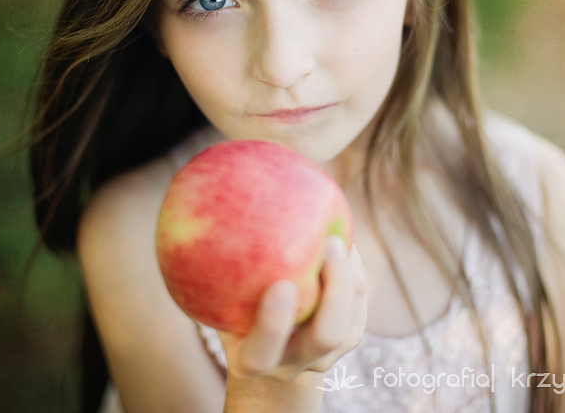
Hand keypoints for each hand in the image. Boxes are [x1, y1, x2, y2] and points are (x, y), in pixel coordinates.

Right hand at [218, 237, 366, 380]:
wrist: (270, 352)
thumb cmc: (230, 309)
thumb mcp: (213, 296)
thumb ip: (211, 267)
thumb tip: (204, 201)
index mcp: (251, 359)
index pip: (262, 353)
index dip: (274, 325)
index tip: (281, 285)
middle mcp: (291, 363)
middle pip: (325, 337)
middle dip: (335, 291)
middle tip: (330, 244)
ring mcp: (323, 358)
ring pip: (350, 324)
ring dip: (350, 276)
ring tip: (339, 236)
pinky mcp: (347, 342)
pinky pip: (360, 309)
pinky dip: (355, 273)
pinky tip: (344, 241)